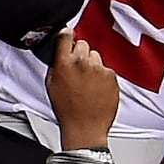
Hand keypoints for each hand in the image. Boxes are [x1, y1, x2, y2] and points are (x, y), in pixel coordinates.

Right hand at [47, 29, 121, 150]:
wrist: (85, 127)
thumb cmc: (67, 109)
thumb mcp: (52, 83)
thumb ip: (57, 64)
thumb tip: (61, 51)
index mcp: (64, 63)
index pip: (65, 35)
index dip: (66, 35)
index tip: (68, 36)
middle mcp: (82, 62)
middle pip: (82, 44)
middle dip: (80, 54)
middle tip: (78, 69)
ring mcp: (99, 68)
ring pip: (95, 56)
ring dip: (92, 64)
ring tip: (88, 81)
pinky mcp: (111, 76)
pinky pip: (106, 69)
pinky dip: (103, 75)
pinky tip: (97, 88)